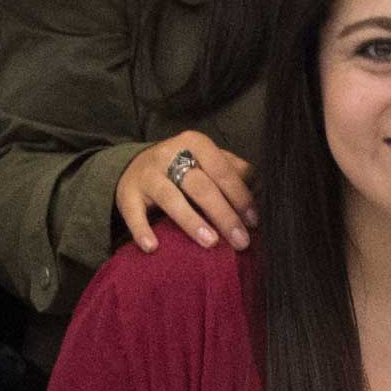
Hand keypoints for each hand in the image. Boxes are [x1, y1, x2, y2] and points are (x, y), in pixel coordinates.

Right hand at [112, 130, 253, 253]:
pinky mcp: (126, 194)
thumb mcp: (207, 160)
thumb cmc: (183, 167)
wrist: (135, 165)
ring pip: (171, 198)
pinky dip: (142, 231)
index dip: (240, 195)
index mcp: (194, 143)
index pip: (222, 170)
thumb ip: (233, 170)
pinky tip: (153, 247)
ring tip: (211, 242)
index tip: (254, 220)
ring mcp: (146, 174)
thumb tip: (263, 188)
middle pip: (200, 186)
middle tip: (241, 240)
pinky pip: (134, 214)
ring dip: (191, 221)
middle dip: (224, 214)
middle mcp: (169, 155)